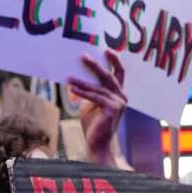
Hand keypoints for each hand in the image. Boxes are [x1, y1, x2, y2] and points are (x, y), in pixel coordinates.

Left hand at [67, 51, 128, 168]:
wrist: (96, 142)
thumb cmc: (93, 123)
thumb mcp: (90, 103)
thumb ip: (89, 90)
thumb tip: (76, 76)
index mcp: (118, 93)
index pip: (119, 74)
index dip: (114, 61)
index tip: (107, 50)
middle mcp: (121, 97)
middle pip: (109, 76)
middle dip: (95, 66)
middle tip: (83, 56)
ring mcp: (119, 103)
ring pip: (99, 87)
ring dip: (82, 82)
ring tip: (69, 77)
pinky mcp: (112, 109)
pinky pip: (95, 97)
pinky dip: (83, 92)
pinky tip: (73, 89)